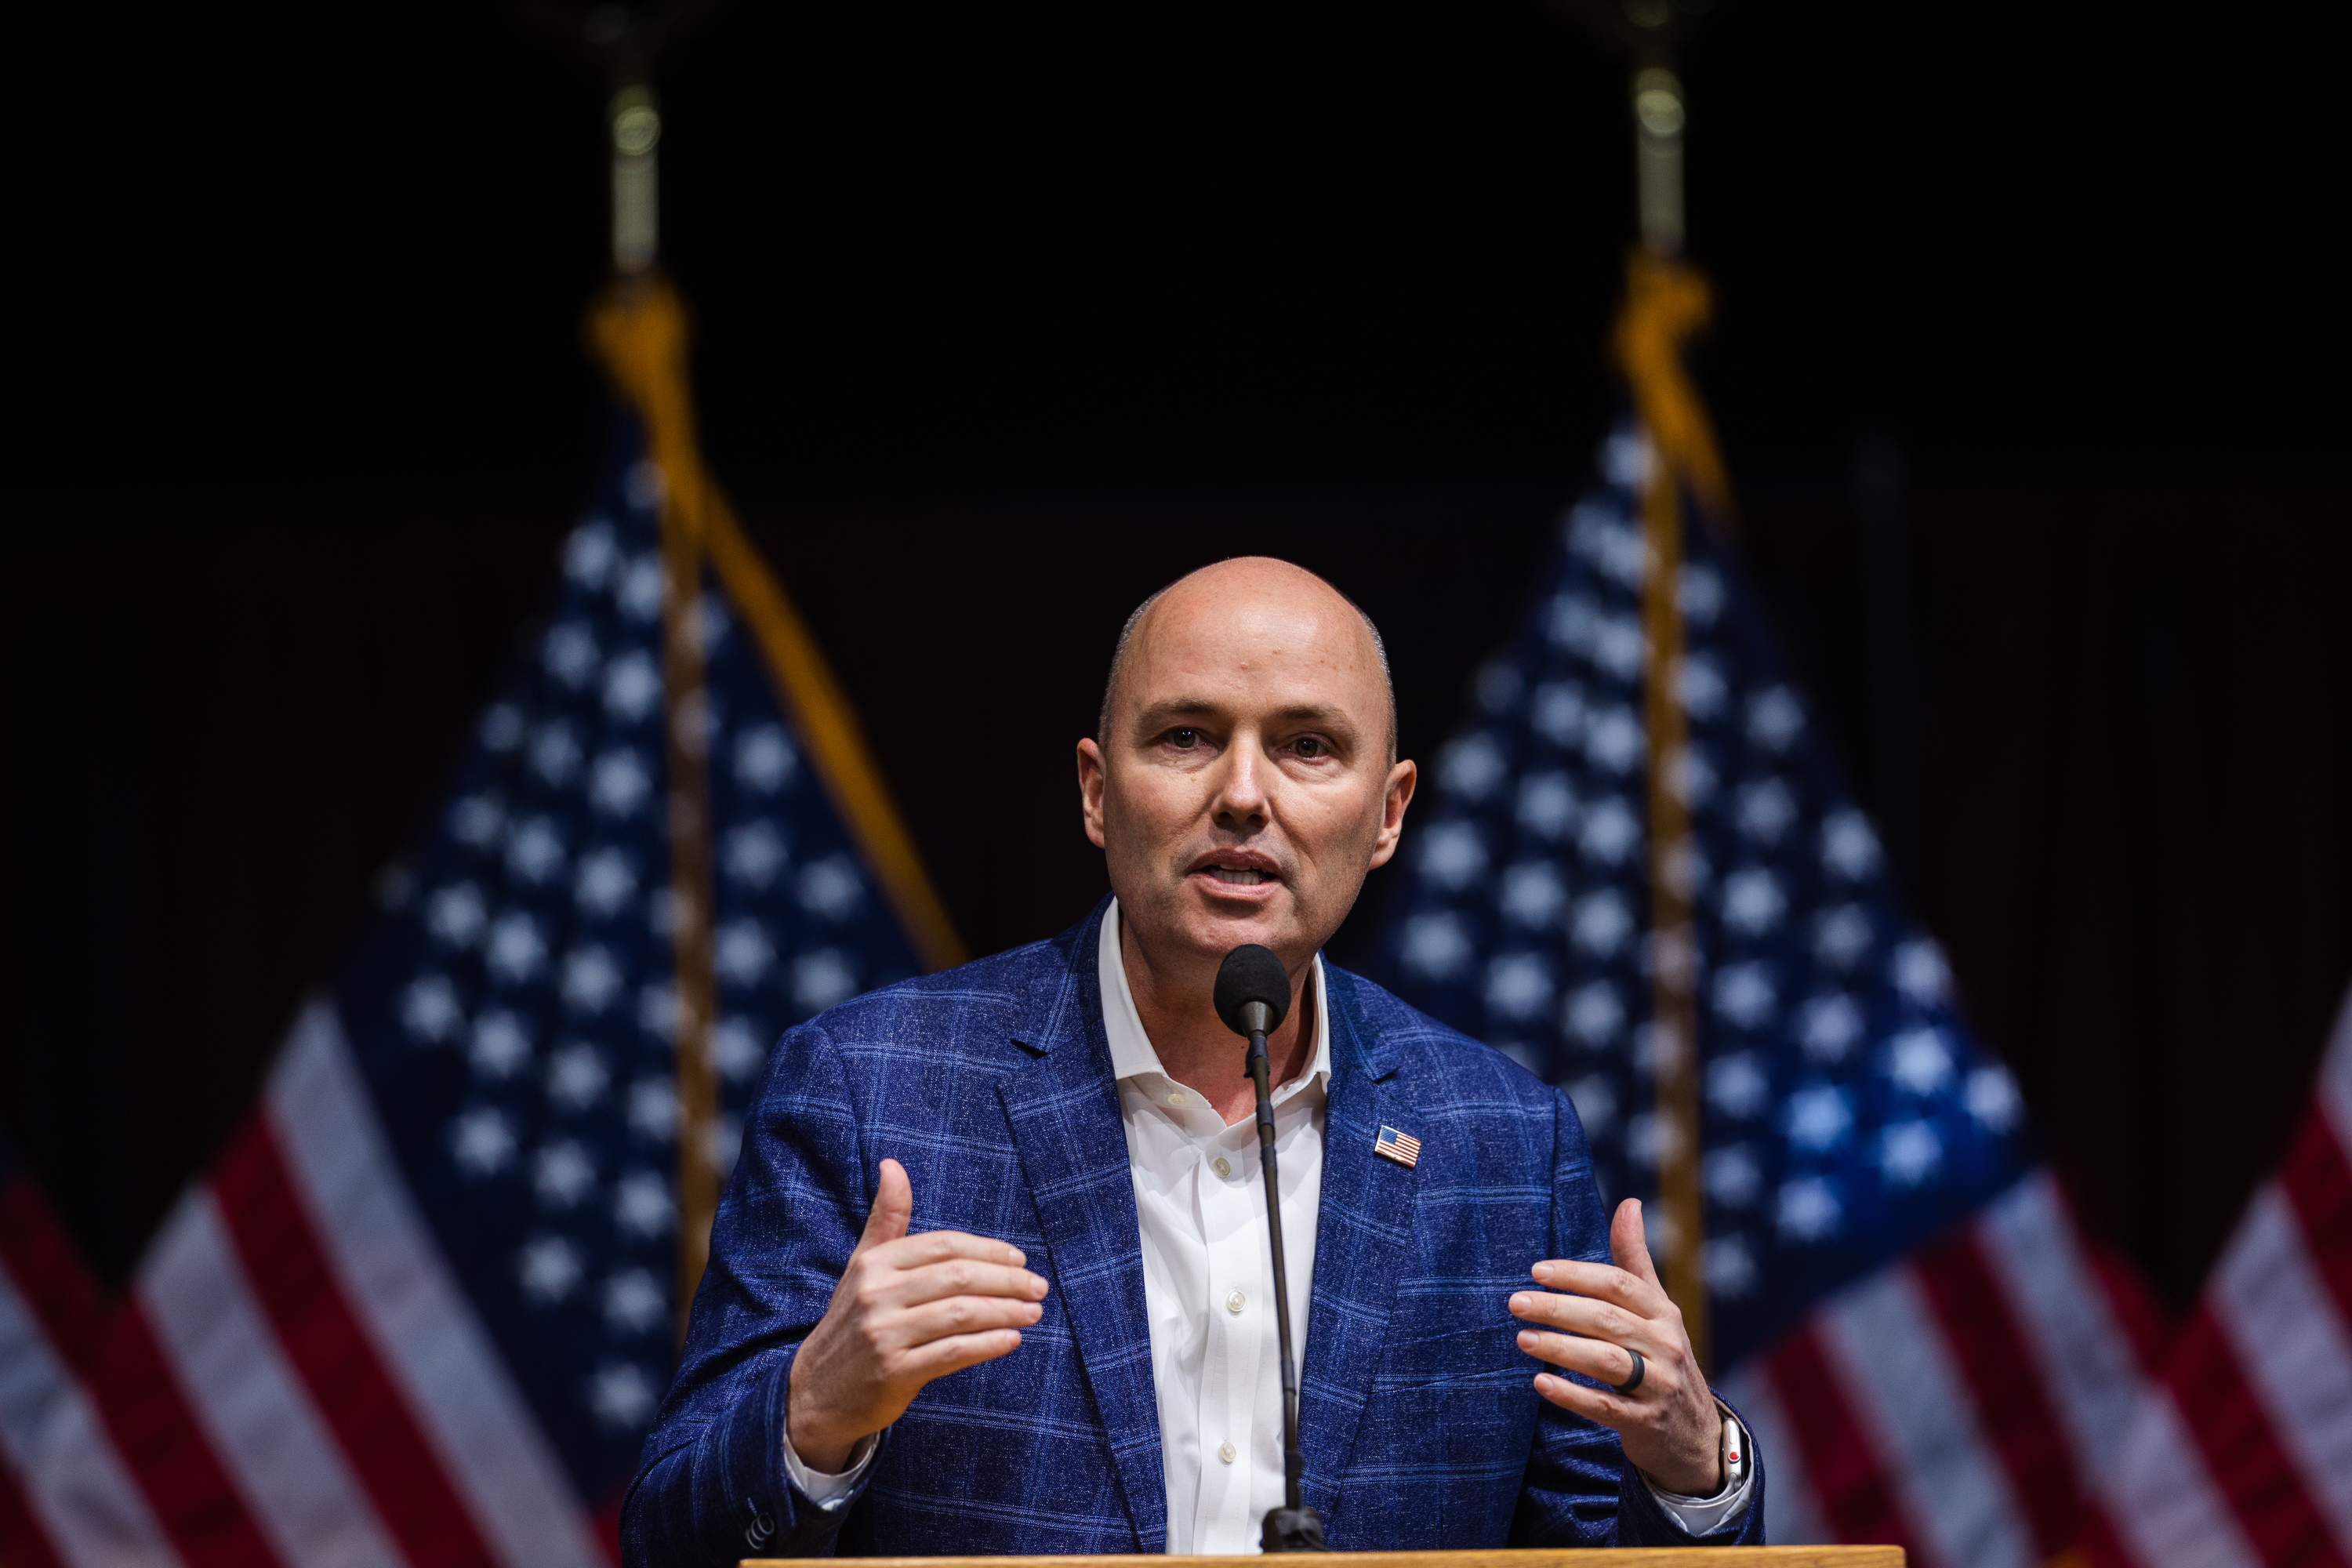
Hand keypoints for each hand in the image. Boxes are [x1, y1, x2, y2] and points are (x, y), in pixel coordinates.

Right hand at [785, 1158, 1047, 1472]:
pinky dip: (988, 1345)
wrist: (816, 1391)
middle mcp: (876, 1294)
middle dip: (1007, 1280)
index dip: (988, 1250)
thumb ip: (886, 1219)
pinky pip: (953, 1353)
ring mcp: (884, 1335)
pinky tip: (1011, 1340)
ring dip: (1006, 1312)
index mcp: (874, 1263)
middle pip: (958, 1277)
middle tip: (1038, 1287)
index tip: (1019, 1259)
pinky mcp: (894, 1372)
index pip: (944, 1245)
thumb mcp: (863, 1267)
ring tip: (1033, 1313)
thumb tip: (892, 1164)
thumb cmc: (852, 1323)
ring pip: (961, 1315)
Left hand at [1509, 1198, 1721, 1495]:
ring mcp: (1658, 1385)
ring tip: (1522, 1338)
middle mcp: (1665, 1345)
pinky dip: (1572, 1395)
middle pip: (1606, 1319)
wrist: (1693, 1432)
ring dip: (1561, 1348)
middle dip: (1558, 1308)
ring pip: (1606, 1361)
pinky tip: (1540, 1383)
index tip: (1536, 1271)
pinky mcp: (1645, 1422)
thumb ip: (1634, 1259)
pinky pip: (1605, 1407)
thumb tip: (1629, 1202)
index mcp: (1663, 1312)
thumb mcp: (1655, 1309)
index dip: (1577, 1275)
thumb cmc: (1661, 1356)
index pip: (1618, 1284)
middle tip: (1516, 1303)